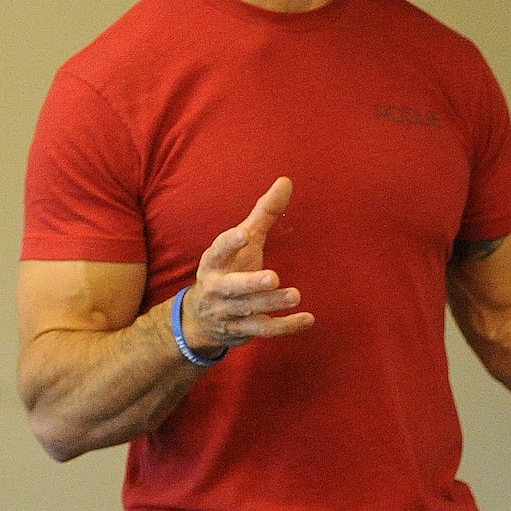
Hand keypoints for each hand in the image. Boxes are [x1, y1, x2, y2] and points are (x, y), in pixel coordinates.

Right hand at [182, 177, 314, 353]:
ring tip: (295, 295)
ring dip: (271, 304)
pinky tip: (308, 319)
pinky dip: (286, 327)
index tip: (243, 234)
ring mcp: (229, 312)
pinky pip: (265, 330)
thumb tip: (287, 180)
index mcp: (214, 263)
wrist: (202, 317)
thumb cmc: (230, 267)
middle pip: (233, 287)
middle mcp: (218, 288)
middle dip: (251, 283)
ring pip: (250, 310)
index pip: (218, 251)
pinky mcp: (243, 331)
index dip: (229, 243)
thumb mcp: (243, 241)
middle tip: (273, 277)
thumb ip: (264, 213)